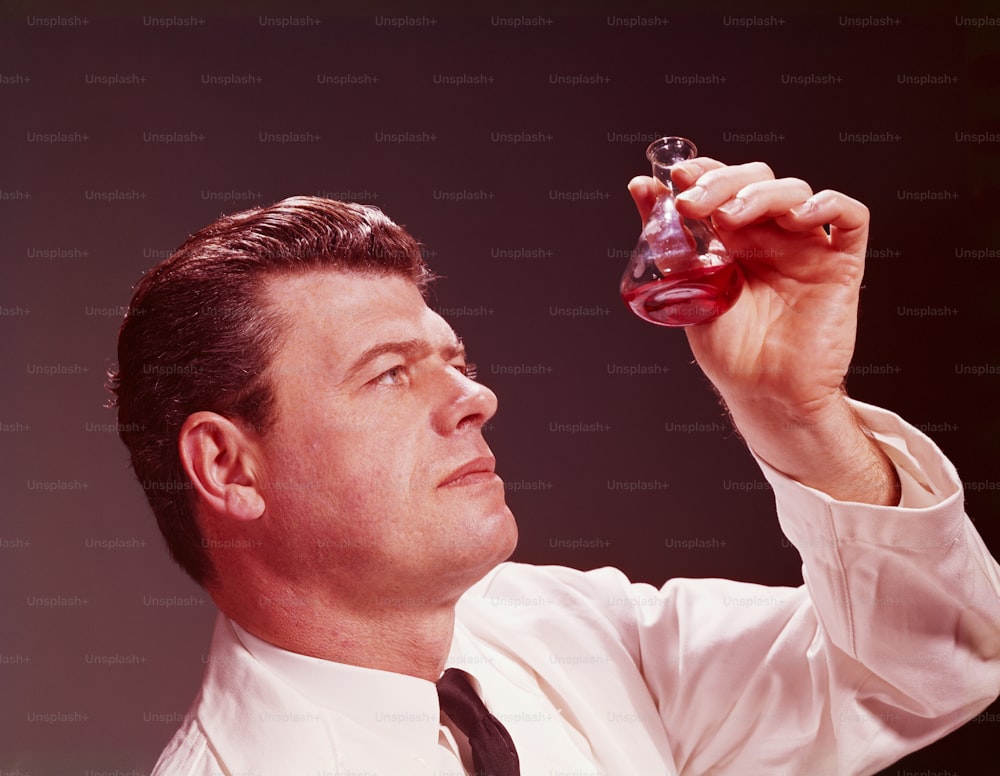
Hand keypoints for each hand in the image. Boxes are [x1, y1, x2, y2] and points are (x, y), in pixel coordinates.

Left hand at [628, 159, 868, 417]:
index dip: (703, 172)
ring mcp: (805, 246)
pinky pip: (850, 217)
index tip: (677, 179)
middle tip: (694, 201)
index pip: (723, 184)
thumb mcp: (689, 288)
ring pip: (795, 191)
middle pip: (757, 178)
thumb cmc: (729, 351)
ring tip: (731, 217)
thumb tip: (641, 188)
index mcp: (733, 238)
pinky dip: (829, 203)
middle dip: (723, 181)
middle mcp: (770, 235)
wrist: (764, 394)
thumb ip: (672, 239)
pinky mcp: (840, 263)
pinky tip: (800, 216)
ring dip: (761, 193)